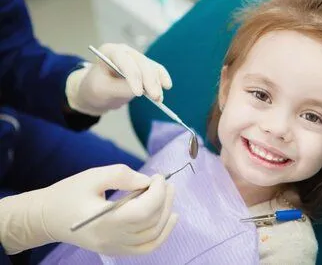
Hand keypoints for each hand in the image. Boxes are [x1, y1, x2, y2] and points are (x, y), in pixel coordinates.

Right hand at [0, 165, 177, 254]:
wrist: (48, 217)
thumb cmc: (68, 193)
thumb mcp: (93, 176)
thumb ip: (121, 176)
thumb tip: (148, 182)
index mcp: (104, 221)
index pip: (143, 212)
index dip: (157, 193)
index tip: (158, 177)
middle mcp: (111, 239)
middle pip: (150, 223)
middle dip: (164, 199)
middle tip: (165, 182)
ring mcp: (114, 247)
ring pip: (152, 236)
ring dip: (166, 214)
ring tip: (168, 194)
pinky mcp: (116, 249)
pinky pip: (146, 247)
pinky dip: (162, 234)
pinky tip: (170, 218)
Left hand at [66, 43, 171, 115]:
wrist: (98, 90)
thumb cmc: (96, 88)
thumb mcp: (102, 90)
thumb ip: (120, 89)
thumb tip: (142, 91)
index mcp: (109, 51)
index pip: (124, 61)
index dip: (134, 76)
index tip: (139, 93)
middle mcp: (125, 52)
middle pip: (141, 63)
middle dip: (150, 81)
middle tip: (155, 97)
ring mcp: (136, 58)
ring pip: (151, 68)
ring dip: (157, 83)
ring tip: (158, 99)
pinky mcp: (144, 67)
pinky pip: (156, 71)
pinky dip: (162, 79)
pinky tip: (167, 86)